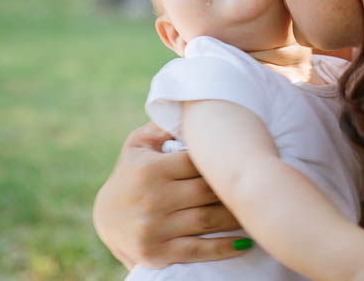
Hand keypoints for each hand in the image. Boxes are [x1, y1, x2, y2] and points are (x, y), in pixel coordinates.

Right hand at [93, 122, 244, 269]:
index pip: (198, 161)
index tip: (243, 158)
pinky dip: (225, 247)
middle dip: (235, 187)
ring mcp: (154, 228)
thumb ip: (163, 127)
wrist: (104, 217)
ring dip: (237, 216)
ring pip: (209, 219)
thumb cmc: (130, 172)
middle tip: (259, 183)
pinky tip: (245, 241)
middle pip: (208, 190)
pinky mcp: (157, 253)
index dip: (221, 160)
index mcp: (150, 168)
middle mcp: (152, 198)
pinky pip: (199, 250)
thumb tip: (192, 110)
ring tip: (256, 209)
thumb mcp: (137, 145)